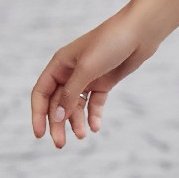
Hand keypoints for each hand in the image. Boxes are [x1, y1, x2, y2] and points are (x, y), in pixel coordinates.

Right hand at [30, 6, 155, 147]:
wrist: (140, 33)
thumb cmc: (110, 43)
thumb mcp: (87, 69)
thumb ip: (71, 94)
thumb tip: (56, 117)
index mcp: (60, 64)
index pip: (41, 93)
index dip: (38, 114)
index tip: (39, 134)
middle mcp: (70, 71)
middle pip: (58, 103)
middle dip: (58, 124)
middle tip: (61, 144)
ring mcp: (88, 78)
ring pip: (76, 105)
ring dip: (76, 122)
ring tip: (82, 136)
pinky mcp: (104, 82)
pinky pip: (94, 103)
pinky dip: (93, 115)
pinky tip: (95, 127)